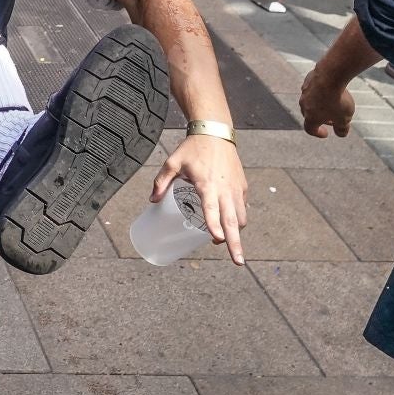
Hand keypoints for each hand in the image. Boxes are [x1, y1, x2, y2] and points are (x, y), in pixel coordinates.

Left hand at [154, 134, 247, 264]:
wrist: (215, 132)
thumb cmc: (192, 148)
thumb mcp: (173, 162)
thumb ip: (161, 181)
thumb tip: (151, 200)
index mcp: (207, 184)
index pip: (212, 209)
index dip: (214, 225)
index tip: (216, 240)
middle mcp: (225, 189)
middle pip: (233, 221)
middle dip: (235, 243)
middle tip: (238, 262)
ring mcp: (236, 188)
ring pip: (241, 217)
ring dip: (236, 232)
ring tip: (231, 245)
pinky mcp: (242, 186)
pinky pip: (242, 207)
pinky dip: (238, 218)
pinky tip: (231, 223)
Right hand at [300, 67, 356, 139]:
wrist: (330, 75)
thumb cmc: (337, 99)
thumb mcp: (344, 119)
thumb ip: (342, 129)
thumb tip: (340, 134)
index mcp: (310, 118)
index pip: (310, 129)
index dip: (318, 133)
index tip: (326, 133)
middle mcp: (304, 105)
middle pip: (309, 115)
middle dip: (320, 118)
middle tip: (331, 119)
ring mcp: (304, 92)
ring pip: (310, 101)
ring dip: (319, 105)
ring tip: (332, 102)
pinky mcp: (308, 80)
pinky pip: (313, 89)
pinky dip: (320, 92)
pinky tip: (330, 89)